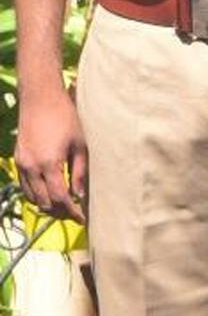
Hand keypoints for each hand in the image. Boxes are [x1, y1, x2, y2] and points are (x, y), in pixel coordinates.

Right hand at [16, 86, 88, 222]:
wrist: (40, 98)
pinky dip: (35, 194)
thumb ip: (79, 172)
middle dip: (60, 212)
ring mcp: (22, 164)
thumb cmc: (65, 118)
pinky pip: (24, 186)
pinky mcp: (17, 159)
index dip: (72, 212)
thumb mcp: (80, 145)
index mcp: (49, 164)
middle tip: (75, 213)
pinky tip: (48, 193)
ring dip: (47, 205)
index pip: (60, 198)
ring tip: (63, 206)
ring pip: (32, 197)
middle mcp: (32, 167)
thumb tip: (80, 195)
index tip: (83, 218)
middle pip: (45, 202)